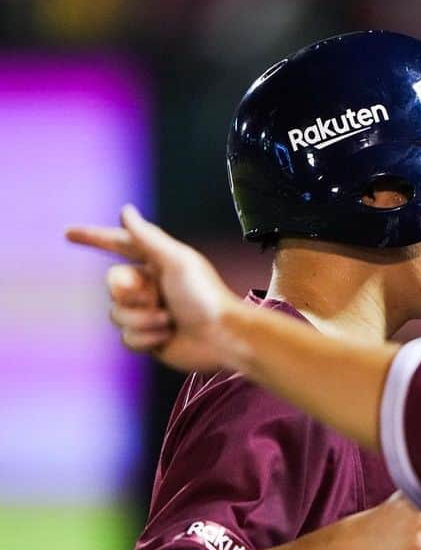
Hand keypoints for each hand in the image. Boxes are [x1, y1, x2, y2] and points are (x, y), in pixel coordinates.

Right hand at [65, 204, 237, 372]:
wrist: (223, 338)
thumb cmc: (205, 297)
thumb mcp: (176, 261)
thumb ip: (148, 237)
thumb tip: (126, 210)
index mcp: (156, 262)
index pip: (118, 245)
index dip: (94, 239)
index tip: (69, 234)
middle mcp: (150, 286)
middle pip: (112, 285)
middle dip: (130, 293)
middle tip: (155, 297)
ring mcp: (148, 313)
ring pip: (116, 314)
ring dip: (142, 319)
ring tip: (169, 320)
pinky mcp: (150, 338)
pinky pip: (126, 339)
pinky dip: (146, 338)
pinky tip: (168, 336)